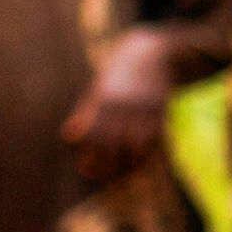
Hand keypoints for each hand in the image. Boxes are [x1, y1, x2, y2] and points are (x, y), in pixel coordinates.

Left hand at [66, 32, 186, 182]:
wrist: (154, 54)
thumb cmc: (120, 75)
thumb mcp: (99, 89)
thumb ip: (86, 113)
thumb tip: (71, 138)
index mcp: (103, 99)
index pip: (90, 134)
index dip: (86, 154)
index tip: (85, 169)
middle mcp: (123, 105)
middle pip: (110, 144)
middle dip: (104, 166)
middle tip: (101, 178)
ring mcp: (144, 109)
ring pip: (134, 147)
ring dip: (127, 164)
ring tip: (120, 173)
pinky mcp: (161, 112)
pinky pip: (152, 141)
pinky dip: (144, 155)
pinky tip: (137, 161)